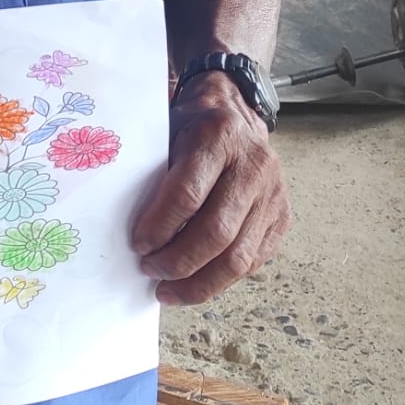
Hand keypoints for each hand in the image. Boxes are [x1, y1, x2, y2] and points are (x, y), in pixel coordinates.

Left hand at [131, 74, 290, 305]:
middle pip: (216, 232)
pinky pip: (254, 261)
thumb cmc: (190, 126)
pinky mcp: (282, 217)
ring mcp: (274, 194)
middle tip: (150, 270)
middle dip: (178, 262)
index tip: (138, 244)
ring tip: (168, 289)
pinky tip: (195, 282)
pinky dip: (222, 279)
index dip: (160, 226)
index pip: (188, 194)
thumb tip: (122, 224)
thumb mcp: (167, 130)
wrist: (237, 114)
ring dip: (199, 283)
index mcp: (218, 137)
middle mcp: (253, 165)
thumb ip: (152, 170)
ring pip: (239, 257)